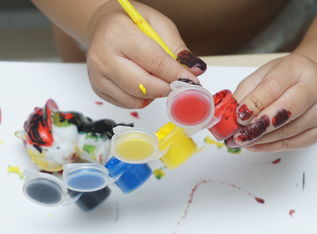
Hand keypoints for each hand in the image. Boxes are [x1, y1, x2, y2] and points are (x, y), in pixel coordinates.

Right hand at [86, 1, 206, 108]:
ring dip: (155, 94)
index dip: (176, 74)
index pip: (154, 61)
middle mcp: (103, 57)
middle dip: (167, 88)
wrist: (102, 26)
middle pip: (143, 85)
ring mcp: (98, 76)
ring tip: (158, 78)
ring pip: (136, 99)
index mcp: (118, 34)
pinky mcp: (98, 89)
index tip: (192, 81)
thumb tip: (195, 71)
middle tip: (180, 85)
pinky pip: (128, 104)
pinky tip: (144, 82)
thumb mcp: (159, 25)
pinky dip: (143, 98)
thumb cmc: (131, 23)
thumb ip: (177, 48)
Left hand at [225, 53, 316, 151]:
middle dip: (259, 126)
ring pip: (290, 130)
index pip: (274, 87)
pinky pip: (294, 143)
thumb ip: (244, 94)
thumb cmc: (283, 78)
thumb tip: (228, 116)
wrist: (310, 82)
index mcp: (297, 69)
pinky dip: (271, 147)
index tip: (238, 117)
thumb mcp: (261, 76)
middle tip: (238, 136)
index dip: (254, 104)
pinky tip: (256, 145)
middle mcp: (315, 88)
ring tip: (241, 141)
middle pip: (287, 110)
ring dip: (262, 139)